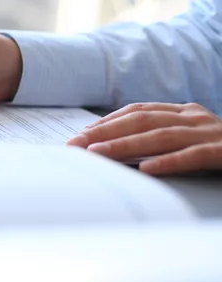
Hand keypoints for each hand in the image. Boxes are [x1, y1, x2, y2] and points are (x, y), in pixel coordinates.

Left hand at [67, 103, 221, 174]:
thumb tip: (118, 148)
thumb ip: (162, 138)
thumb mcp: (191, 138)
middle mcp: (194, 116)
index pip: (137, 111)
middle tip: (74, 145)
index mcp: (183, 111)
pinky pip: (194, 156)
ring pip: (160, 136)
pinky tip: (147, 170)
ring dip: (125, 145)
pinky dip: (169, 162)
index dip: (106, 122)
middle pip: (141, 120)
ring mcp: (211, 132)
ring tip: (97, 155)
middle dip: (104, 132)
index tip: (79, 135)